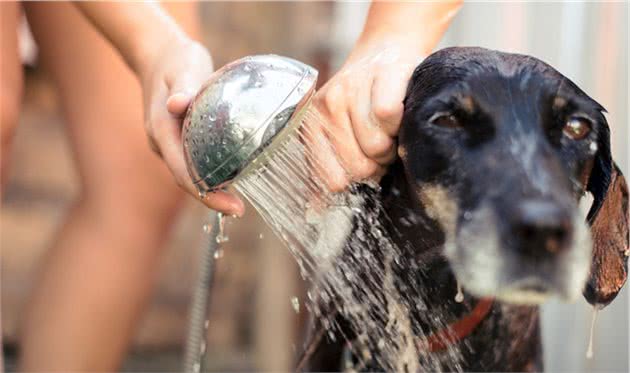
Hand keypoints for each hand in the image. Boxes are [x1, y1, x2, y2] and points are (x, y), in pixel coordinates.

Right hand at [140, 36, 244, 215]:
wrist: (158, 54)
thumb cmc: (176, 59)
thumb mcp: (183, 68)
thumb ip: (183, 87)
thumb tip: (178, 104)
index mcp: (161, 130)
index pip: (183, 172)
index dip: (205, 193)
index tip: (231, 206)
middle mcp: (162, 142)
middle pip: (186, 179)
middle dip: (211, 197)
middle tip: (239, 210)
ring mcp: (168, 142)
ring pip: (189, 173)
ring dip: (211, 188)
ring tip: (238, 200)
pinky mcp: (178, 139)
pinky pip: (193, 161)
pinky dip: (211, 172)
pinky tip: (232, 176)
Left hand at [310, 36, 424, 190]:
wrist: (386, 54)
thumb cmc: (364, 106)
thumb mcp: (338, 137)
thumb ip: (327, 172)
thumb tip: (315, 213)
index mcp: (311, 127)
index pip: (333, 181)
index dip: (357, 181)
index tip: (365, 166)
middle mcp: (326, 107)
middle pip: (358, 167)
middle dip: (377, 164)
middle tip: (381, 145)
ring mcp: (351, 89)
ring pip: (375, 146)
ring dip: (392, 145)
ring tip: (390, 130)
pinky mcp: (380, 76)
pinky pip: (389, 117)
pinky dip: (400, 123)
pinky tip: (399, 114)